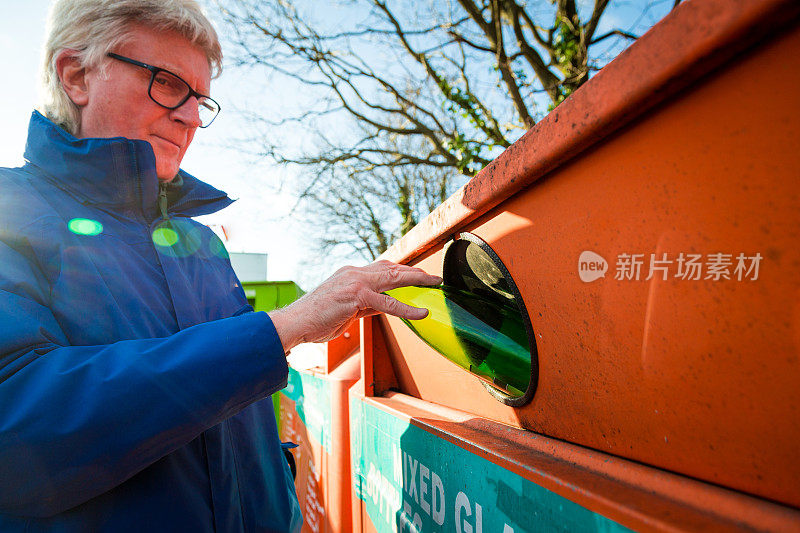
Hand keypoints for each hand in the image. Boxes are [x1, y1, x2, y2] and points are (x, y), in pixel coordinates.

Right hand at [268, 260, 441, 351]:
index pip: (382, 268)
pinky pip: (389, 303)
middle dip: (415, 271)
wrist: (295, 322)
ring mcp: (356, 283)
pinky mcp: (357, 297)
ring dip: (417, 279)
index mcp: (351, 274)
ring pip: (394, 278)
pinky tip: (422, 312)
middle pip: (392, 268)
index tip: (416, 273)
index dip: (401, 270)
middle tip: (433, 276)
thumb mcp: (344, 308)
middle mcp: (355, 273)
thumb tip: (384, 306)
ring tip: (435, 283)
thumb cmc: (315, 319)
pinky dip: (408, 308)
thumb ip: (365, 304)